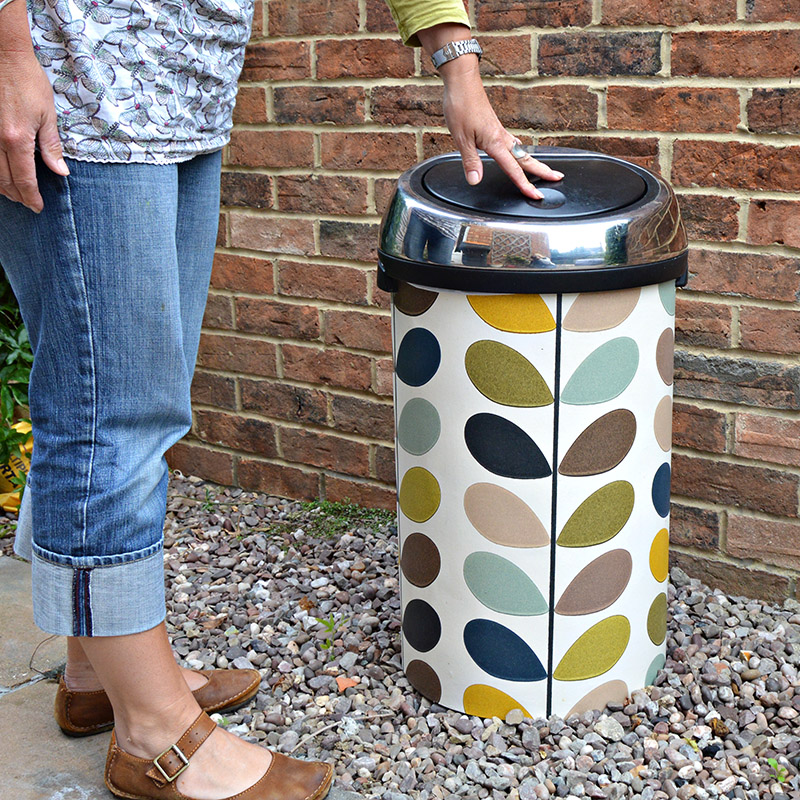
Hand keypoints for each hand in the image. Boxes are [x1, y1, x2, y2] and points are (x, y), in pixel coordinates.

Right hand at [0, 50, 68, 211]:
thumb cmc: (28, 81)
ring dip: (1, 186)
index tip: (38, 207)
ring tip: (14, 193)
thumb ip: (52, 147)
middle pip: (4, 180)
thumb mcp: (48, 115)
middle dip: (17, 195)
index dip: (32, 197)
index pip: (25, 179)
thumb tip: (61, 172)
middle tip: (28, 203)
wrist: (4, 54)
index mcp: (17, 139)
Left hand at [439, 56, 562, 199]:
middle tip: (558, 177)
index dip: (525, 185)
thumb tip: (476, 180)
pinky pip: (513, 143)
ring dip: (534, 161)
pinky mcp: (495, 127)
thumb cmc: (461, 105)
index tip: (537, 195)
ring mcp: (499, 131)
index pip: (514, 169)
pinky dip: (521, 151)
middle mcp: (502, 137)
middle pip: (526, 158)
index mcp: (496, 142)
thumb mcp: (461, 138)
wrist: (462, 80)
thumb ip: (470, 161)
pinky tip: (519, 153)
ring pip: (522, 150)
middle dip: (543, 170)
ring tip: (544, 169)